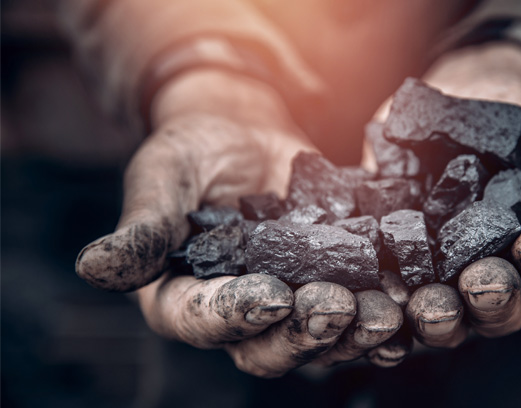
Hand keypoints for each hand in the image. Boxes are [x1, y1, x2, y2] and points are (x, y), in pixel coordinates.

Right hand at [75, 70, 401, 376]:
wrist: (247, 131)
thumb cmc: (195, 149)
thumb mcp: (164, 174)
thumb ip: (144, 224)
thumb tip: (94, 267)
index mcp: (186, 295)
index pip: (201, 320)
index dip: (234, 315)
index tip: (268, 296)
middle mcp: (240, 313)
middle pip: (267, 347)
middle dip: (304, 334)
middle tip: (337, 306)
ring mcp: (292, 302)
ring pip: (321, 339)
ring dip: (354, 332)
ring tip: (384, 313)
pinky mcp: (334, 284)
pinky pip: (359, 311)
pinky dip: (385, 313)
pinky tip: (411, 303)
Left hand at [400, 42, 520, 346]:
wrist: (449, 104)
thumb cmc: (509, 121)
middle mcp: (494, 275)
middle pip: (501, 308)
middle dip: (492, 300)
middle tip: (480, 286)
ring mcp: (442, 275)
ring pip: (446, 313)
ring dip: (438, 317)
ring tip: (426, 307)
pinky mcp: (393, 263)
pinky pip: (390, 296)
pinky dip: (384, 306)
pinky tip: (376, 305)